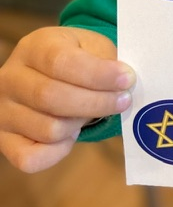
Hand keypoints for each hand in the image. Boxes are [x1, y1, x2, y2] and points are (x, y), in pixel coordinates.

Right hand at [0, 26, 134, 173]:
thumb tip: (124, 82)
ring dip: (80, 124)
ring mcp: (3, 111)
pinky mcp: (4, 140)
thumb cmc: (79, 59)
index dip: (98, 74)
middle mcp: (10, 78)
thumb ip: (106, 61)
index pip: (60, 62)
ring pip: (48, 129)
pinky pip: (30, 159)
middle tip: (123, 101)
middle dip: (97, 102)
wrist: (53, 72)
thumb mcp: (93, 47)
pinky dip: (58, 152)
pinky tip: (71, 135)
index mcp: (34, 47)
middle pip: (52, 97)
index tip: (127, 79)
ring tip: (92, 112)